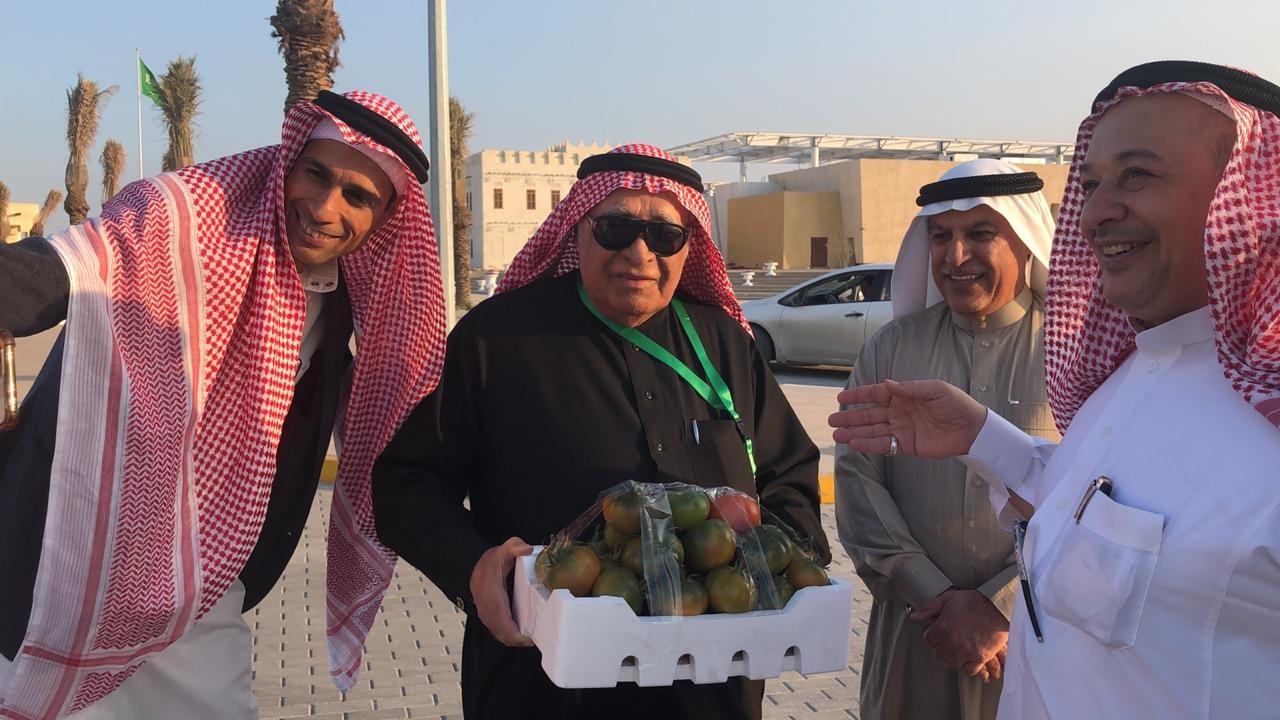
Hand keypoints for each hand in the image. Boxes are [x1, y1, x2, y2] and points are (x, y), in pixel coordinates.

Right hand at [468, 537, 534, 646]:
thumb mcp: (502, 551)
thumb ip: (514, 546)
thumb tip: (527, 549)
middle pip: (504, 636)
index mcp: (492, 598)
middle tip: (541, 638)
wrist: (474, 568)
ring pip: (501, 636)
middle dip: (521, 641)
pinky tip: (525, 632)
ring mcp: (486, 617)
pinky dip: (512, 636)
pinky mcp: (489, 619)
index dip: (516, 634)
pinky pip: (500, 633)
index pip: (502, 623)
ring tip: (536, 637)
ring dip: (517, 640)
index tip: (532, 638)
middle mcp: (487, 611)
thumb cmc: (490, 563)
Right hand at [828, 379, 986, 458]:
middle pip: (869, 414)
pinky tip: (854, 444)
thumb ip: (910, 388)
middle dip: (850, 417)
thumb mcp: (935, 389)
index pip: (876, 394)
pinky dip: (869, 445)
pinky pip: (884, 445)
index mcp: (904, 395)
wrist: (973, 429)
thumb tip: (886, 383)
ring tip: (836, 435)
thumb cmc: (956, 404)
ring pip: (873, 431)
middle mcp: (899, 412)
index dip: (858, 395)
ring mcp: (902, 429)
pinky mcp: (907, 446)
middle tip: (832, 419)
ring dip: (855, 432)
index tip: (841, 397)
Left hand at [910, 590, 1008, 678]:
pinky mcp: (980, 657)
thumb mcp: (949, 598)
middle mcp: (951, 642)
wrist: (999, 608)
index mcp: (942, 628)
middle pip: (939, 654)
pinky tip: (968, 659)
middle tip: (947, 643)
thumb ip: (930, 608)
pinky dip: (968, 666)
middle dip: (942, 648)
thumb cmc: (976, 602)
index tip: (937, 635)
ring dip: (953, 658)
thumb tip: (915, 616)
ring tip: (957, 652)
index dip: (932, 637)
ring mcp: (965, 651)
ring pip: (952, 663)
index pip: (929, 641)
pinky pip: (969, 669)